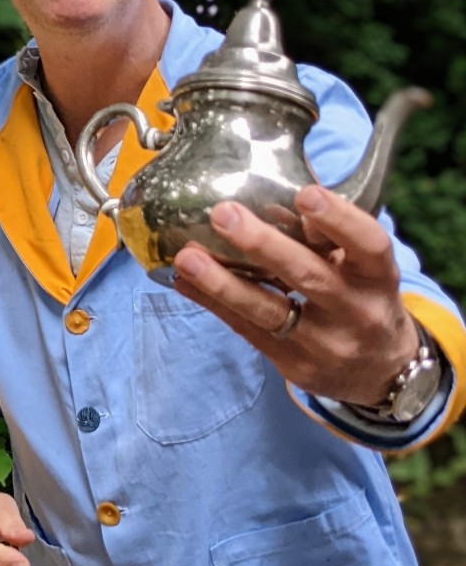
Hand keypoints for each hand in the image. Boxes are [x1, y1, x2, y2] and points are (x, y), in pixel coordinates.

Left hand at [171, 186, 417, 408]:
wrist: (381, 371)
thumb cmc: (363, 298)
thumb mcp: (364, 267)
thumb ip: (331, 235)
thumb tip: (285, 195)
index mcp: (379, 277)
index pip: (369, 245)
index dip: (340, 219)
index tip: (304, 194)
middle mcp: (357, 311)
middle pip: (310, 277)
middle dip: (263, 245)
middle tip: (223, 214)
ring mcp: (324, 343)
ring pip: (268, 310)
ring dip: (221, 283)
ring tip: (187, 258)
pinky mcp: (293, 362)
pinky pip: (246, 330)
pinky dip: (213, 303)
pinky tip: (184, 282)